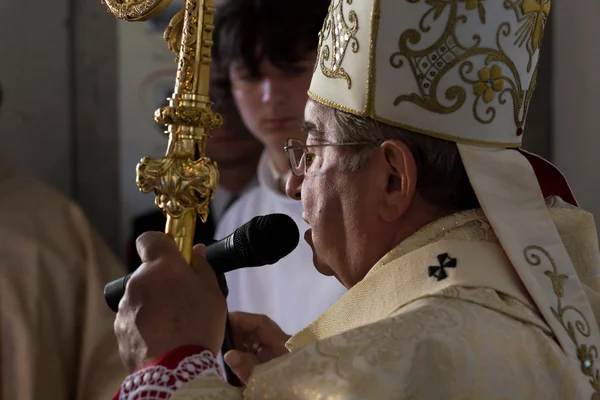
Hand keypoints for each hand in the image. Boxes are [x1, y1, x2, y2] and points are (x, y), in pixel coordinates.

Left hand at [114, 232, 226, 371]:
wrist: (175, 370)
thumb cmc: (198, 328)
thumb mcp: (213, 294)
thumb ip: (202, 268)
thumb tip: (196, 252)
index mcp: (162, 267)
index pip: (150, 238)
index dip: (162, 243)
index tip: (174, 254)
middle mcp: (138, 282)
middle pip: (148, 271)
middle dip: (162, 279)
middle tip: (182, 296)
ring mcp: (126, 306)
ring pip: (141, 295)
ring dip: (154, 302)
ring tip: (174, 322)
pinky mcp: (120, 328)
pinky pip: (134, 317)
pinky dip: (146, 322)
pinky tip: (163, 336)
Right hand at [224, 312, 290, 382]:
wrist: (298, 396)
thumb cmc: (284, 386)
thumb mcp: (262, 379)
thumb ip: (246, 367)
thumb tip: (228, 354)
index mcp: (283, 343)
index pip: (262, 322)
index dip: (243, 319)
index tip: (225, 321)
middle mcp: (283, 343)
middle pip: (259, 329)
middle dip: (240, 331)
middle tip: (222, 337)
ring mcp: (281, 352)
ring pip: (259, 339)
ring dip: (243, 341)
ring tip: (227, 347)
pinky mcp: (278, 361)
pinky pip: (261, 350)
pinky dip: (249, 351)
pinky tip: (238, 357)